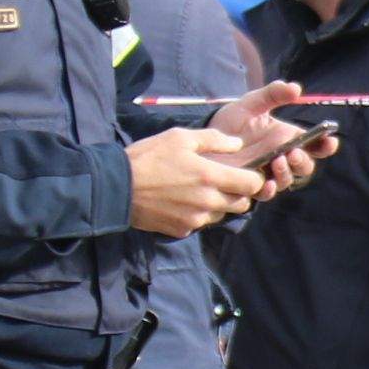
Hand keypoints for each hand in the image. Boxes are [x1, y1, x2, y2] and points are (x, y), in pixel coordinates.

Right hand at [127, 127, 262, 236]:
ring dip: (218, 205)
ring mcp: (195, 219)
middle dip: (238, 193)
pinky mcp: (182, 230)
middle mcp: (208, 202)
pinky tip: (181, 201)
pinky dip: (197, 214)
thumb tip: (238, 144)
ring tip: (198, 190)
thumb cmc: (147, 157)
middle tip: (223, 182)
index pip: (253, 185)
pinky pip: (200, 223)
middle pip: (242, 204)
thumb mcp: (179, 138)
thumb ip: (213, 139)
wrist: (115, 186)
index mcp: (211, 177)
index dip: (253, 179)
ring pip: (221, 215)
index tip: (245, 173)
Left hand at [213, 82, 337, 199]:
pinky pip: (265, 194)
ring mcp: (268, 173)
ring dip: (287, 173)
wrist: (204, 138)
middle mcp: (282, 158)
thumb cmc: (232, 121)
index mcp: (288, 139)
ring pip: (288, 180)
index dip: (326, 145)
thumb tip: (296, 88)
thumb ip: (273, 94)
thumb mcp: (252, 103)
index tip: (329, 141)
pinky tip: (265, 183)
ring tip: (277, 161)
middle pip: (305, 166)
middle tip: (293, 152)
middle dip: (304, 161)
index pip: (315, 146)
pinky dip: (269, 190)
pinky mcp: (251, 185)